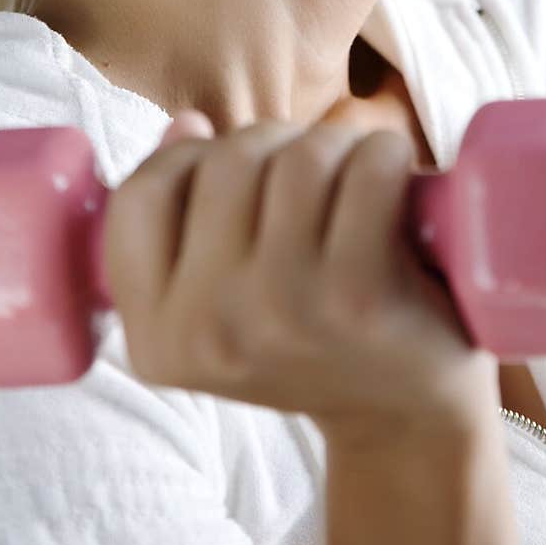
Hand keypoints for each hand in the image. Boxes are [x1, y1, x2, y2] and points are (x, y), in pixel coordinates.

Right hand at [102, 109, 497, 435]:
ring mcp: (281, 312)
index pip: (138, 196)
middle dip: (276, 145)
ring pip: (298, 157)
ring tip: (355, 178)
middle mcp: (209, 332)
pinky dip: (387, 153)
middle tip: (312, 176)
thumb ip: (184, 221)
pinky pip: (368, 170)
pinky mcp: (358, 296)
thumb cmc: (314, 340)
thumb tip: (187, 124)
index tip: (233, 174)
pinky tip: (395, 179)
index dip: (185, 160)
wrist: (407, 421)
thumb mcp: (222, 306)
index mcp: (158, 341)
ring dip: (337, 146)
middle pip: (227, 161)